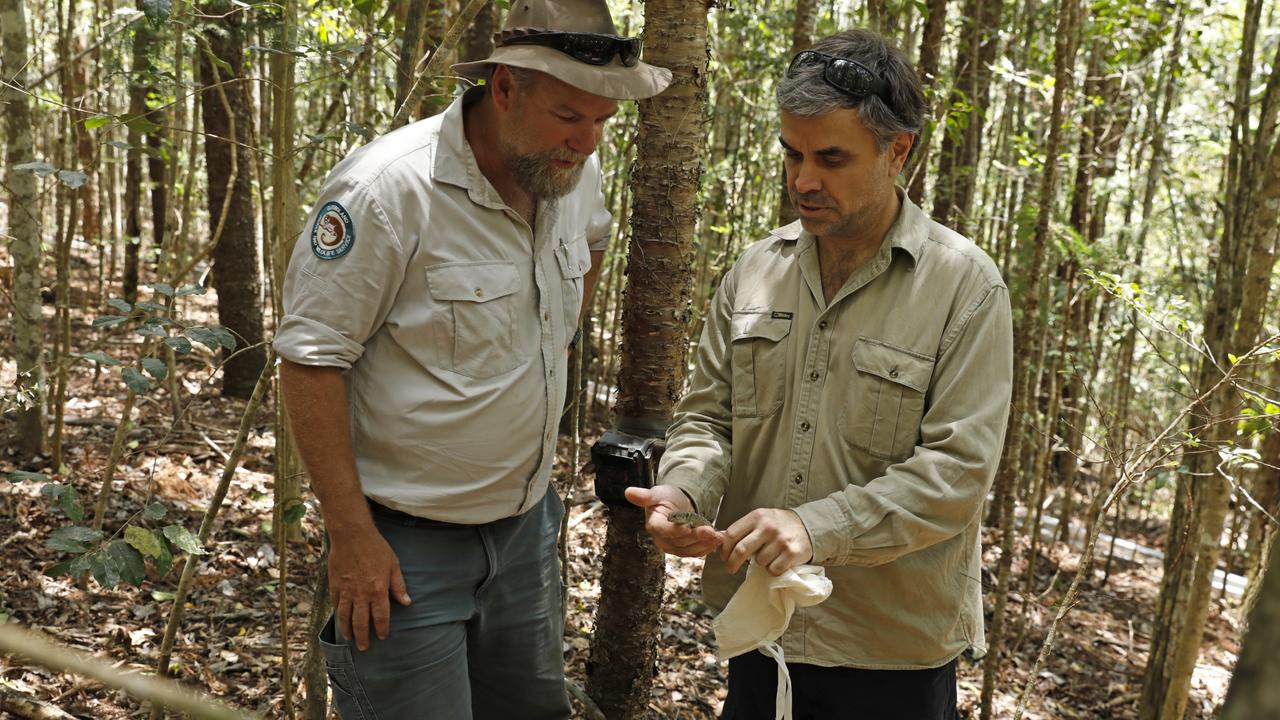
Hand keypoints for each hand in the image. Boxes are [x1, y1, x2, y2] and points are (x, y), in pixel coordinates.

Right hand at [328, 528, 411, 650]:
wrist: (352, 535)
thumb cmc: (376, 548)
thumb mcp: (393, 565)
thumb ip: (398, 586)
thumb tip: (407, 602)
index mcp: (378, 590)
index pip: (380, 617)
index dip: (382, 629)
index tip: (383, 636)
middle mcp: (361, 594)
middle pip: (361, 622)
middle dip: (364, 637)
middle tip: (364, 648)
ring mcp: (346, 591)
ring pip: (345, 617)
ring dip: (348, 630)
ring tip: (350, 639)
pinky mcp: (334, 585)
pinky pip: (336, 604)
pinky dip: (338, 614)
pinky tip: (340, 619)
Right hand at [624, 485, 723, 556]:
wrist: (676, 505)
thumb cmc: (665, 498)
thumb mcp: (657, 493)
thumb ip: (645, 496)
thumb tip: (628, 492)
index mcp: (654, 524)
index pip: (662, 530)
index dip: (675, 531)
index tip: (688, 528)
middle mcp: (662, 539)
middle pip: (679, 541)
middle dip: (696, 537)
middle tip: (711, 532)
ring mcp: (674, 546)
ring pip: (690, 549)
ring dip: (705, 544)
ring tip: (718, 536)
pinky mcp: (685, 550)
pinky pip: (696, 552)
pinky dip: (708, 547)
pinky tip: (718, 540)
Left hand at [720, 508, 812, 575]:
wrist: (808, 526)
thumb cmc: (778, 525)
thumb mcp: (760, 519)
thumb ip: (743, 529)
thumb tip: (719, 539)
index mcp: (757, 516)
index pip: (732, 534)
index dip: (724, 549)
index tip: (724, 557)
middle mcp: (768, 527)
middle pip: (741, 550)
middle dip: (732, 563)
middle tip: (730, 569)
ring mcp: (780, 540)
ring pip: (758, 562)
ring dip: (759, 564)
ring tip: (767, 556)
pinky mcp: (791, 553)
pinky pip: (773, 569)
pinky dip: (772, 570)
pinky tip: (777, 561)